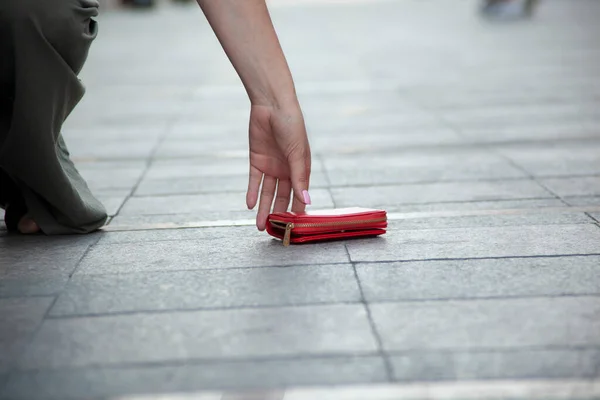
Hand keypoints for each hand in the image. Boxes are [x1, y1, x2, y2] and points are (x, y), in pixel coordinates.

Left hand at [246, 103, 311, 230]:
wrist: (272, 104)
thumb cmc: (292, 125)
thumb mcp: (297, 152)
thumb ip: (299, 177)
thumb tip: (306, 200)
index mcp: (301, 168)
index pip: (300, 194)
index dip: (297, 210)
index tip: (293, 227)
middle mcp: (286, 169)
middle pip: (282, 196)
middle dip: (277, 213)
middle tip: (272, 231)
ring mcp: (271, 166)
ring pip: (266, 192)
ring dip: (263, 208)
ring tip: (259, 225)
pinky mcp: (256, 160)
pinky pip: (254, 181)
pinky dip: (251, 193)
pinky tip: (250, 205)